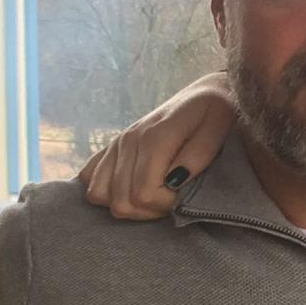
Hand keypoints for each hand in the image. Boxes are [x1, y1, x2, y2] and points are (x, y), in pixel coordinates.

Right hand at [79, 74, 237, 219]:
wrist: (205, 94)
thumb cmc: (215, 114)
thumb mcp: (217, 130)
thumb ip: (197, 156)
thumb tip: (173, 181)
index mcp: (154, 138)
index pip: (144, 193)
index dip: (164, 205)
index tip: (182, 197)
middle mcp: (128, 140)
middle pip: (120, 200)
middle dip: (148, 210)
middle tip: (170, 199)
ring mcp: (116, 143)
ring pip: (99, 194)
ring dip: (127, 205)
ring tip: (152, 196)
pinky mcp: (111, 146)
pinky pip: (88, 178)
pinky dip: (106, 191)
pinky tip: (130, 188)